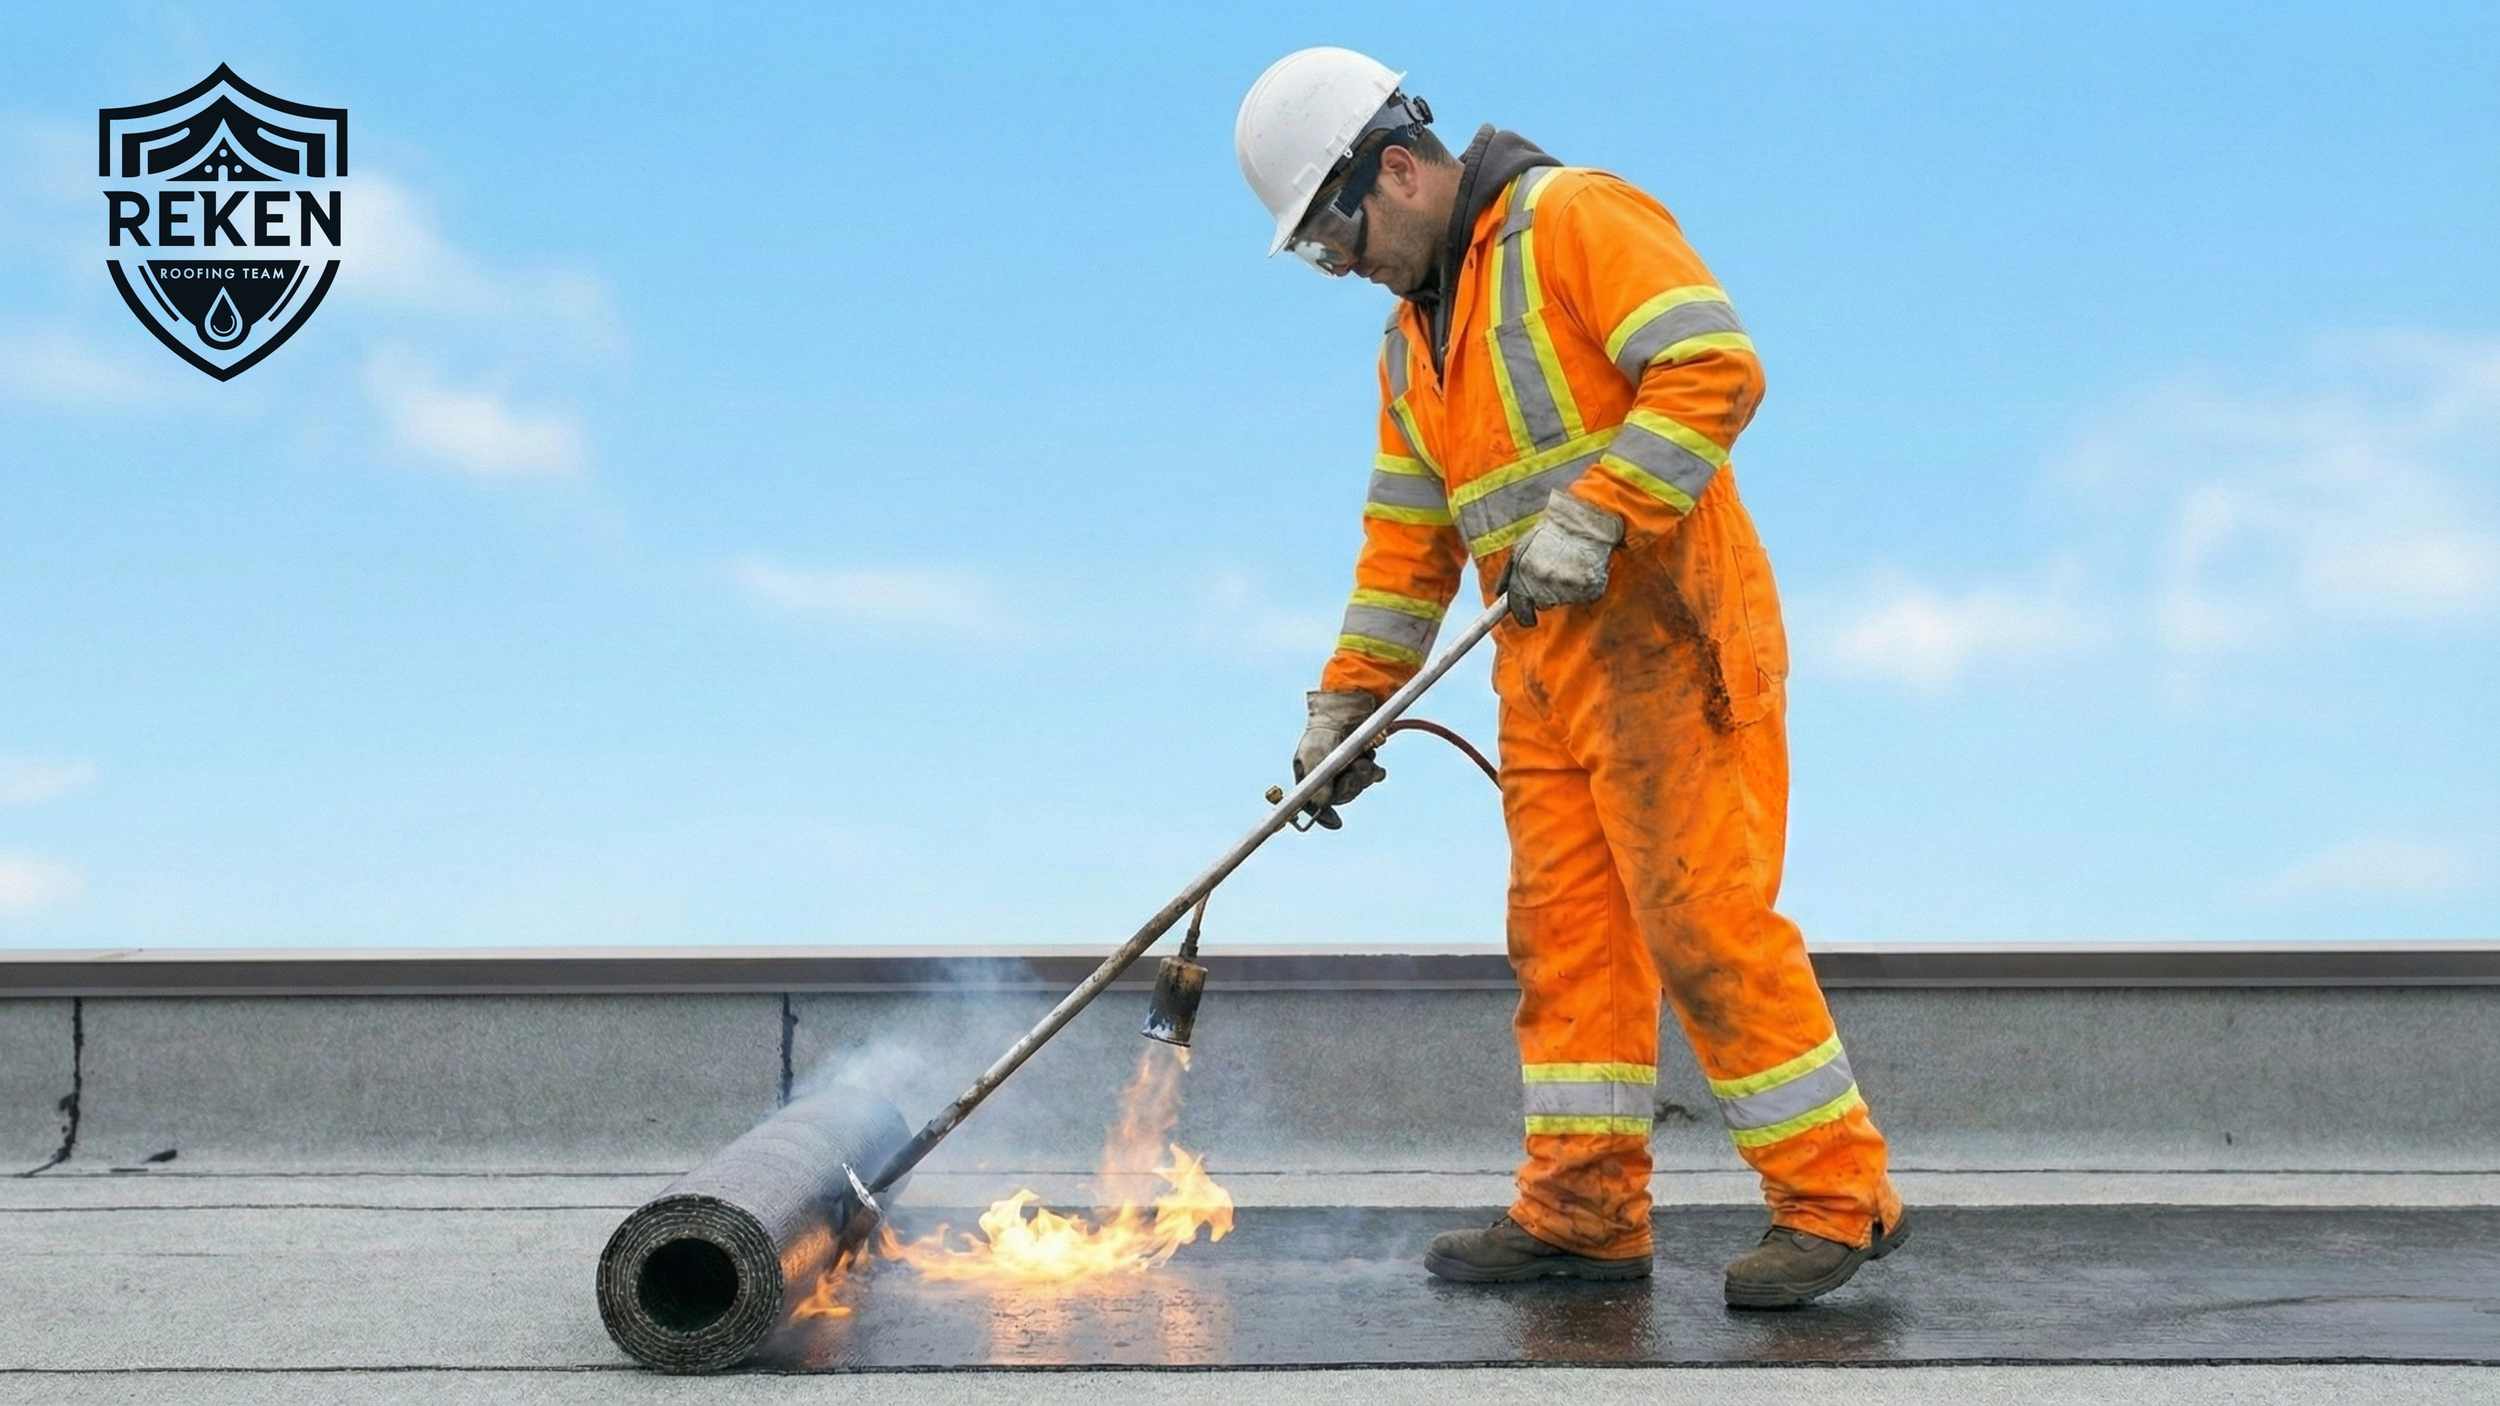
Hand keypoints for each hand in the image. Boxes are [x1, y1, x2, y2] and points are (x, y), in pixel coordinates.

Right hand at [1291, 689, 1388, 829]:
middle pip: (1341, 798)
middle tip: (1354, 770)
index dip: (1324, 817)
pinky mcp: (1363, 761)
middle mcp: (1327, 776)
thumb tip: (1321, 809)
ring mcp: (1346, 769)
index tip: (1336, 823)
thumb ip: (1317, 785)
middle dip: (1351, 786)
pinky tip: (1371, 758)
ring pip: (1359, 787)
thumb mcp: (1315, 758)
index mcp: (1309, 777)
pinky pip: (1372, 777)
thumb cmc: (1324, 732)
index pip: (1314, 805)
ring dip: (1363, 775)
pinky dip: (1374, 771)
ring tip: (1363, 758)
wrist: (1347, 708)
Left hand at [1494, 491, 1624, 627]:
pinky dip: (1585, 587)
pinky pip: (1585, 597)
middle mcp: (1544, 587)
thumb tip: (1499, 594)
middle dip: (1546, 593)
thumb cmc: (1550, 533)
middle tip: (1555, 570)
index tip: (1529, 620)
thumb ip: (1508, 575)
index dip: (1524, 616)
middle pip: (1543, 604)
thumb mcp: (1520, 549)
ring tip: (1569, 564)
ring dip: (1566, 588)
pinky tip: (1583, 568)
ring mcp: (1567, 590)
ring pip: (1564, 600)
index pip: (1519, 609)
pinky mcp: (1589, 591)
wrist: (1581, 522)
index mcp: (1524, 577)